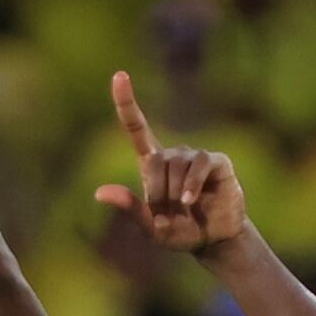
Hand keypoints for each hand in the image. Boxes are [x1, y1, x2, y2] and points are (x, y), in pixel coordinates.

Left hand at [92, 70, 249, 253]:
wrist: (215, 240)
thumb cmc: (179, 232)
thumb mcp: (150, 227)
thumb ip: (129, 208)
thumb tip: (99, 193)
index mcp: (152, 164)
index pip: (136, 128)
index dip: (127, 102)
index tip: (119, 75)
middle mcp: (173, 155)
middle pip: (155, 161)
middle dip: (157, 192)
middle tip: (167, 214)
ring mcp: (195, 156)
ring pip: (176, 166)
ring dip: (175, 194)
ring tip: (184, 210)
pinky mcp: (216, 161)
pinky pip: (198, 165)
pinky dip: (190, 185)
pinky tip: (188, 201)